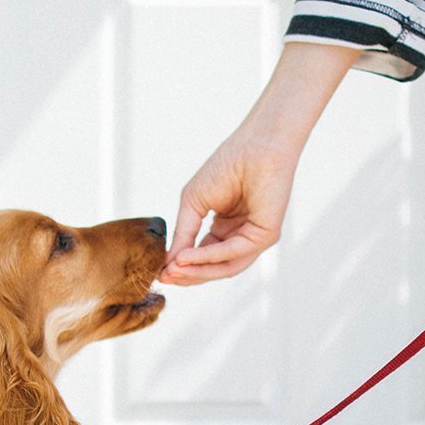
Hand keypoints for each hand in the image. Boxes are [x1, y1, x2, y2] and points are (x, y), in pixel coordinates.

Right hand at [160, 129, 297, 284]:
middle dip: (188, 275)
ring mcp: (255, 238)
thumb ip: (183, 233)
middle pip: (214, 267)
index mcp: (227, 228)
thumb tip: (168, 263)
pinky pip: (234, 253)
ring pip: (225, 266)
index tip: (158, 272)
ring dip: (197, 272)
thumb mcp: (194, 203)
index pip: (203, 255)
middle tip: (163, 278)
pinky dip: (208, 257)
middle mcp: (242, 236)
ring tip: (172, 271)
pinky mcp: (266, 236)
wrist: (255, 145)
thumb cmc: (227, 165)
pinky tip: (187, 258)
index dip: (181, 266)